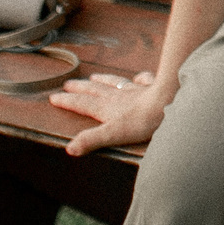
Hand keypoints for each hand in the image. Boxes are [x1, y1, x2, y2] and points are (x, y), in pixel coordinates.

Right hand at [49, 69, 168, 156]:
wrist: (169, 102)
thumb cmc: (143, 121)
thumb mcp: (113, 134)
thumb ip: (92, 140)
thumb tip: (70, 148)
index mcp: (107, 108)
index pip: (83, 104)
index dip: (68, 101)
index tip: (53, 97)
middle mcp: (119, 96)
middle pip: (96, 90)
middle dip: (81, 88)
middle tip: (68, 83)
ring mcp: (136, 91)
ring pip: (116, 83)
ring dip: (104, 80)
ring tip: (95, 76)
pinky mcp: (153, 88)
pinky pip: (144, 80)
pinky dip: (139, 79)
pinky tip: (139, 77)